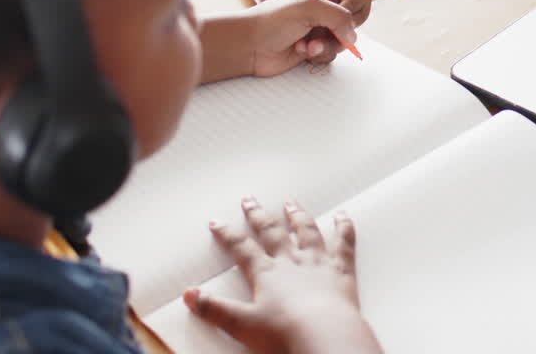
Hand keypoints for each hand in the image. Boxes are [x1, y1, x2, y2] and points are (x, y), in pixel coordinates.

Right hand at [184, 199, 381, 353]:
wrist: (324, 334)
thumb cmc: (285, 332)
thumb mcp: (242, 324)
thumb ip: (215, 309)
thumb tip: (190, 296)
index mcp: (267, 272)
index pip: (242, 248)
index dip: (227, 235)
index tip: (217, 223)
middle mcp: (292, 261)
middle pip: (272, 232)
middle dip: (259, 216)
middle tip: (250, 200)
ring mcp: (318, 262)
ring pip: (306, 231)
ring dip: (298, 216)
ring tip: (291, 203)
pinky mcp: (342, 269)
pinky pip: (344, 242)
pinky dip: (344, 227)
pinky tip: (343, 217)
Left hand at [249, 0, 371, 76]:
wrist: (250, 47)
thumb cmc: (272, 21)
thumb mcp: (308, 8)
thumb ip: (338, 16)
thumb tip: (353, 36)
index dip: (354, 6)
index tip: (342, 16)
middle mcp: (326, 4)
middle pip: (357, 16)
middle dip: (342, 29)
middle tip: (325, 31)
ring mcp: (323, 25)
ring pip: (347, 38)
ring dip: (328, 44)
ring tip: (307, 44)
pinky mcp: (319, 44)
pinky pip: (336, 52)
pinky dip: (320, 54)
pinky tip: (302, 50)